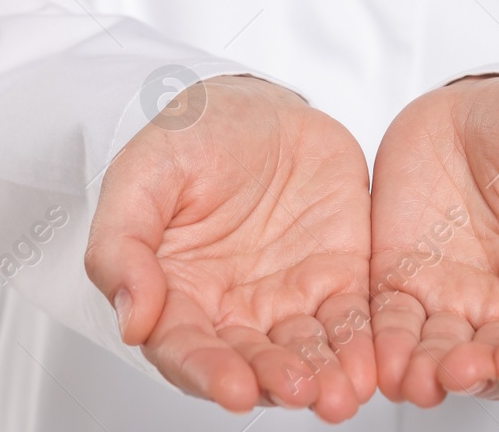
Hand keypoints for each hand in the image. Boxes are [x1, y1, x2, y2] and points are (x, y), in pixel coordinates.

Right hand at [86, 75, 374, 421]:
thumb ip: (123, 244)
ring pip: (306, 352)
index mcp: (176, 294)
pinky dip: (364, 343)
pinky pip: (353, 319)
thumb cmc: (191, 138)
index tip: (234, 390)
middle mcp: (232, 310)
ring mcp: (288, 297)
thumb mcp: (142, 175)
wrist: (256, 105)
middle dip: (275, 380)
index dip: (208, 372)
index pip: (186, 349)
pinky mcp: (339, 278)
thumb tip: (132, 319)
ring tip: (342, 391)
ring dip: (325, 376)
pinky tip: (375, 360)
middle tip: (299, 390)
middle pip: (252, 361)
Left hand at [368, 74, 498, 404]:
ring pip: (439, 353)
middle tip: (459, 370)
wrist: (475, 98)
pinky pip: (389, 321)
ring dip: (428, 372)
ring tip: (415, 377)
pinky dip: (383, 346)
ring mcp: (450, 295)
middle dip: (478, 372)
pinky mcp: (401, 278)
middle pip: (494, 360)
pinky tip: (380, 361)